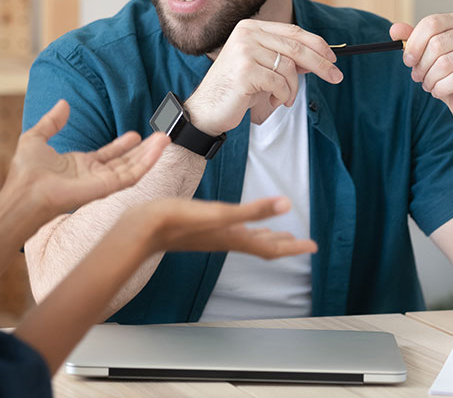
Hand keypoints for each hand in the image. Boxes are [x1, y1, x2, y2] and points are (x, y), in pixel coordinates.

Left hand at [3, 99, 169, 216]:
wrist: (24, 192)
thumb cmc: (25, 173)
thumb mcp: (36, 137)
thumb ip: (51, 122)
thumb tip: (63, 104)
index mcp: (79, 166)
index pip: (108, 156)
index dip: (122, 145)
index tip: (135, 135)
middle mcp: (93, 176)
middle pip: (125, 162)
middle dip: (143, 150)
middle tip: (160, 137)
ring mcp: (100, 183)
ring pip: (132, 168)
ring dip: (149, 154)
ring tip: (165, 139)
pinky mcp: (105, 188)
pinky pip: (131, 175)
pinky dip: (146, 162)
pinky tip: (157, 149)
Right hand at [126, 196, 318, 257]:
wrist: (139, 228)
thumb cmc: (175, 221)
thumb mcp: (218, 213)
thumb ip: (253, 211)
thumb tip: (286, 205)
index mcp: (233, 237)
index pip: (270, 248)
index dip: (292, 247)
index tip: (312, 247)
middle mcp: (225, 239)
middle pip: (261, 246)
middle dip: (283, 244)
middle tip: (303, 243)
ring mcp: (211, 235)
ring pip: (247, 239)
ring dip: (265, 237)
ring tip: (279, 235)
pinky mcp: (199, 227)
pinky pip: (231, 230)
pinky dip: (245, 228)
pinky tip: (239, 222)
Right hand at [186, 20, 342, 133]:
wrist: (207, 110)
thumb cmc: (237, 89)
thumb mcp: (263, 68)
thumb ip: (285, 58)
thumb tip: (320, 57)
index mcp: (250, 28)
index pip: (292, 32)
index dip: (317, 44)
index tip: (333, 58)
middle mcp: (246, 34)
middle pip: (296, 46)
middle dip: (320, 63)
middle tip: (336, 77)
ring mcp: (244, 51)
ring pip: (289, 67)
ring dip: (293, 88)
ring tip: (284, 98)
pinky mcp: (245, 71)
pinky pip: (279, 83)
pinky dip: (283, 95)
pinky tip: (275, 102)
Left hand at [391, 13, 452, 125]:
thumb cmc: (447, 75)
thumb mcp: (427, 56)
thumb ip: (412, 41)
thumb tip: (394, 30)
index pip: (431, 23)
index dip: (414, 43)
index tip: (407, 60)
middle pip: (436, 44)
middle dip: (421, 65)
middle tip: (418, 77)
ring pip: (445, 64)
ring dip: (430, 80)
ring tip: (430, 85)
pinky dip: (442, 89)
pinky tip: (440, 92)